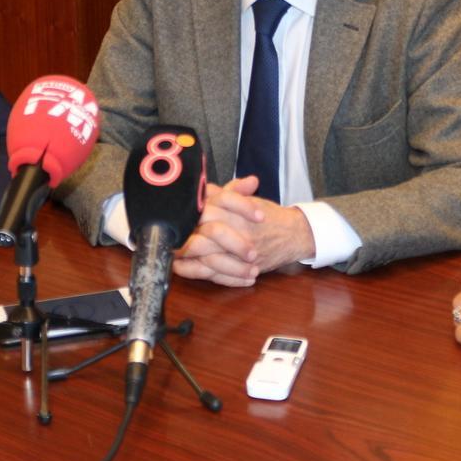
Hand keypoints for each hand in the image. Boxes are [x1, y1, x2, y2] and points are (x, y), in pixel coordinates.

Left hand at [171, 175, 315, 287]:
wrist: (295, 234)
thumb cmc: (268, 216)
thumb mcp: (247, 199)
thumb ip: (224, 193)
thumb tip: (201, 186)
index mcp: (237, 212)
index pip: (206, 209)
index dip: (188, 213)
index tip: (172, 214)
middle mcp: (239, 232)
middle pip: (204, 234)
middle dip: (183, 236)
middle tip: (166, 235)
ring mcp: (241, 253)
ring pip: (207, 256)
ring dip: (185, 255)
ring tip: (168, 251)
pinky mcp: (242, 269)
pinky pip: (215, 274)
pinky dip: (196, 272)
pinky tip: (180, 267)